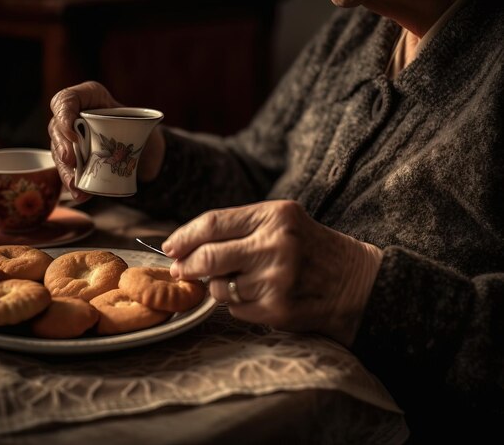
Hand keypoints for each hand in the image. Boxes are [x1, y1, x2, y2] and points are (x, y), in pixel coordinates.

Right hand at [48, 81, 165, 201]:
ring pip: (59, 153)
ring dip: (66, 171)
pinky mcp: (75, 159)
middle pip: (57, 128)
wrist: (144, 148)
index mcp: (89, 97)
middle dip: (61, 146)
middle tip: (69, 160)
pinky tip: (81, 194)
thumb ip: (139, 125)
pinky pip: (69, 170)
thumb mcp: (142, 119)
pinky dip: (75, 184)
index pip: (65, 99)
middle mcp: (74, 115)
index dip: (64, 114)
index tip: (72, 131)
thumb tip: (136, 138)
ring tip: (74, 185)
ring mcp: (71, 138)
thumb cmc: (141, 126)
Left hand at [162, 200, 382, 346]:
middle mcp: (275, 246)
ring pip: (219, 287)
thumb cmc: (309, 247)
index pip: (213, 223)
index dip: (184, 236)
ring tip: (237, 280)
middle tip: (180, 269)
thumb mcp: (281, 221)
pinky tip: (257, 295)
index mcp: (275, 216)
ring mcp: (277, 280)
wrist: (354, 282)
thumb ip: (238, 227)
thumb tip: (186, 247)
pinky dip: (236, 303)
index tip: (171, 246)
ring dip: (217, 286)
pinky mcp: (278, 309)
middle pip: (208, 257)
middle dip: (187, 265)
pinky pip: (235, 309)